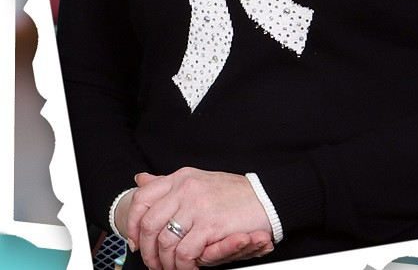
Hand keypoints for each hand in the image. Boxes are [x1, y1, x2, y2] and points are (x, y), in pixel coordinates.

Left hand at [126, 169, 272, 269]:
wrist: (263, 198)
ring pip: (165, 242)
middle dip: (147, 250)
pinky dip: (183, 266)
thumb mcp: (195, 181)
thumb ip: (167, 184)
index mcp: (180, 177)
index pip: (142, 197)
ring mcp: (197, 205)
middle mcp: (185, 188)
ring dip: (165, 263)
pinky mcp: (210, 225)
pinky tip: (188, 267)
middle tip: (152, 263)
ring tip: (171, 268)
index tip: (135, 240)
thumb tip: (139, 179)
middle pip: (149, 224)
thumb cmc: (230, 193)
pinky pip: (185, 253)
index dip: (133, 223)